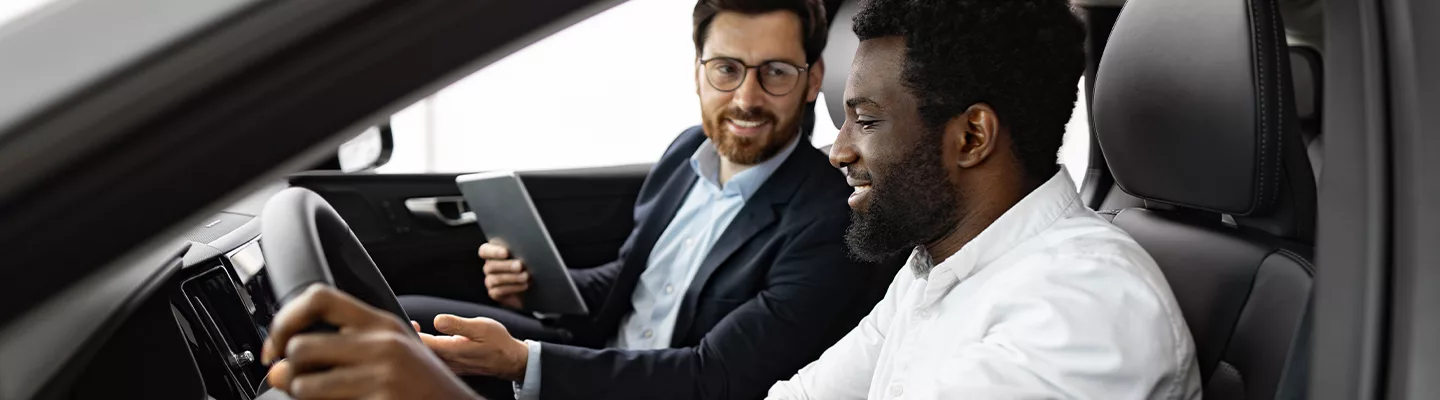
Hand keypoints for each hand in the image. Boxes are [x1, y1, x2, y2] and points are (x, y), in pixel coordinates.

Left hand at [261, 285, 480, 399]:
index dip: (286, 318)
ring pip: (304, 384)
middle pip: (301, 346)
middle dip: (290, 369)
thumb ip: (340, 351)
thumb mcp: (392, 352)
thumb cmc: (423, 385)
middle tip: (296, 380)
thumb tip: (277, 370)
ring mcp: (382, 377)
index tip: (277, 342)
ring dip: (302, 394)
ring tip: (318, 396)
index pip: (319, 298)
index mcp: (382, 323)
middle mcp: (382, 345)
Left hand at [414, 314, 529, 381]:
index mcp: (452, 351)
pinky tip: (433, 341)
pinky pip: (436, 361)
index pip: (423, 344)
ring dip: (422, 345)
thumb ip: (457, 325)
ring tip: (420, 329)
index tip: (414, 322)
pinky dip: (430, 351)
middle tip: (415, 324)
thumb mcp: (481, 326)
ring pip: (428, 358)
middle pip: (422, 353)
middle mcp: (448, 362)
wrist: (510, 360)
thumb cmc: (497, 342)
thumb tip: (437, 320)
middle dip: (415, 338)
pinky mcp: (454, 367)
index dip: (413, 333)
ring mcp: (451, 367)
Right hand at [478, 243, 527, 308]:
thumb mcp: (523, 255)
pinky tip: (524, 285)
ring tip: (526, 276)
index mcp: (492, 252)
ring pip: (496, 279)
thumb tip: (526, 247)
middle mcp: (489, 266)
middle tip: (520, 265)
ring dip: (513, 277)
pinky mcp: (494, 293)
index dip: (494, 251)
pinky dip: (514, 288)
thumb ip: (519, 250)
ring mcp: (490, 281)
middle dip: (507, 265)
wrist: (531, 285)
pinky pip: (500, 291)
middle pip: (491, 265)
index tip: (506, 252)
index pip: (485, 251)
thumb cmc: (527, 264)